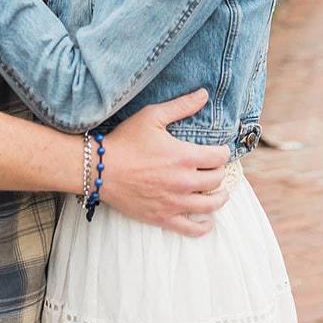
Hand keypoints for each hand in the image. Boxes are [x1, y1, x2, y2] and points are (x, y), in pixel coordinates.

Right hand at [98, 87, 229, 237]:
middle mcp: (184, 181)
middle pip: (217, 179)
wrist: (100, 169)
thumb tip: (204, 94)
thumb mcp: (152, 116)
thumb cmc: (125, 140)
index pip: (220, 157)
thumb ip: (181, 106)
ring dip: (219, 197)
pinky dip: (204, 226)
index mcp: (185, 156)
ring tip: (220, 193)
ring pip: (211, 205)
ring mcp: (175, 202)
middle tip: (215, 168)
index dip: (223, 152)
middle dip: (219, 172)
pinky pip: (192, 228)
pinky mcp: (163, 217)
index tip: (219, 150)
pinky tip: (207, 221)